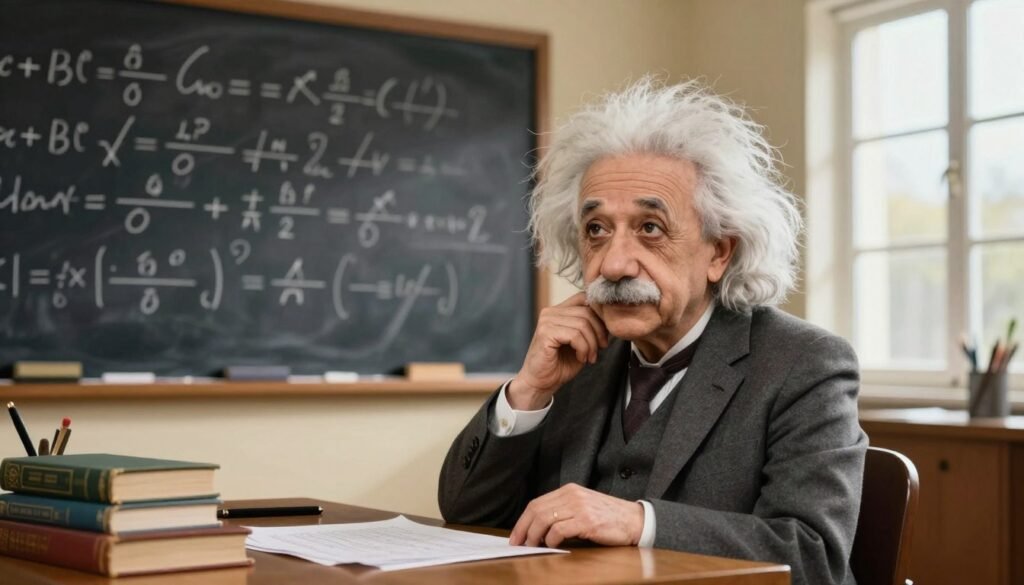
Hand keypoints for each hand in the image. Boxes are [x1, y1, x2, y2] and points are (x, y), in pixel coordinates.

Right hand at [509, 292, 608, 409]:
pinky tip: (581, 358)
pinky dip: (583, 348)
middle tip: (600, 349)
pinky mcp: (545, 333)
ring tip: (589, 357)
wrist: (541, 383)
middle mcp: (550, 312)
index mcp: (558, 310)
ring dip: (591, 344)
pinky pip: (574, 335)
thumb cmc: (560, 364)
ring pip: (582, 324)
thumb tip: (610, 319)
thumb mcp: (581, 341)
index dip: (599, 314)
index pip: (584, 298)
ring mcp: (546, 321)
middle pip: (586, 311)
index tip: (605, 334)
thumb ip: (590, 327)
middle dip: (599, 332)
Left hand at [509, 483, 643, 547]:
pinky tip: (551, 545)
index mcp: (569, 490)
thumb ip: (563, 512)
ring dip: (534, 535)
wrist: (634, 520)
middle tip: (518, 543)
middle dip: (523, 529)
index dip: (523, 520)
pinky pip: (559, 530)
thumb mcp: (582, 507)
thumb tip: (537, 529)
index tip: (516, 535)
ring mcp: (580, 507)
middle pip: (537, 510)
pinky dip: (551, 539)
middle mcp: (572, 495)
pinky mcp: (587, 521)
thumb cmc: (608, 517)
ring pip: (545, 519)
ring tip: (532, 546)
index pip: (537, 503)